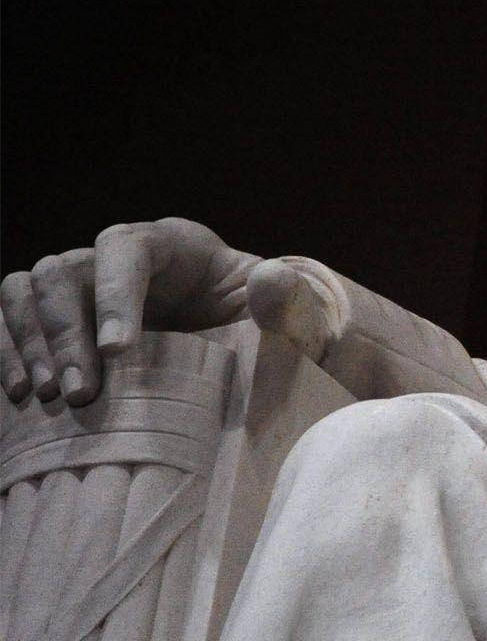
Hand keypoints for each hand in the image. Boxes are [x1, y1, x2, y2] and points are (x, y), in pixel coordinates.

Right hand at [1, 219, 328, 406]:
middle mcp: (121, 258)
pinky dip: (12, 351)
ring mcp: (90, 289)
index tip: (120, 352)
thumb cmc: (284, 326)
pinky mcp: (71, 323)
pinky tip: (23, 396)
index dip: (114, 294)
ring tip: (48, 395)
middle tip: (81, 392)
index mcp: (177, 244)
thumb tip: (268, 281)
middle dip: (66, 332)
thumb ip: (291, 303)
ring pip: (29, 290)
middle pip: (65, 271)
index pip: (125, 248)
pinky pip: (18, 322)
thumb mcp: (303, 317)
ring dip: (30, 341)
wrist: (268, 350)